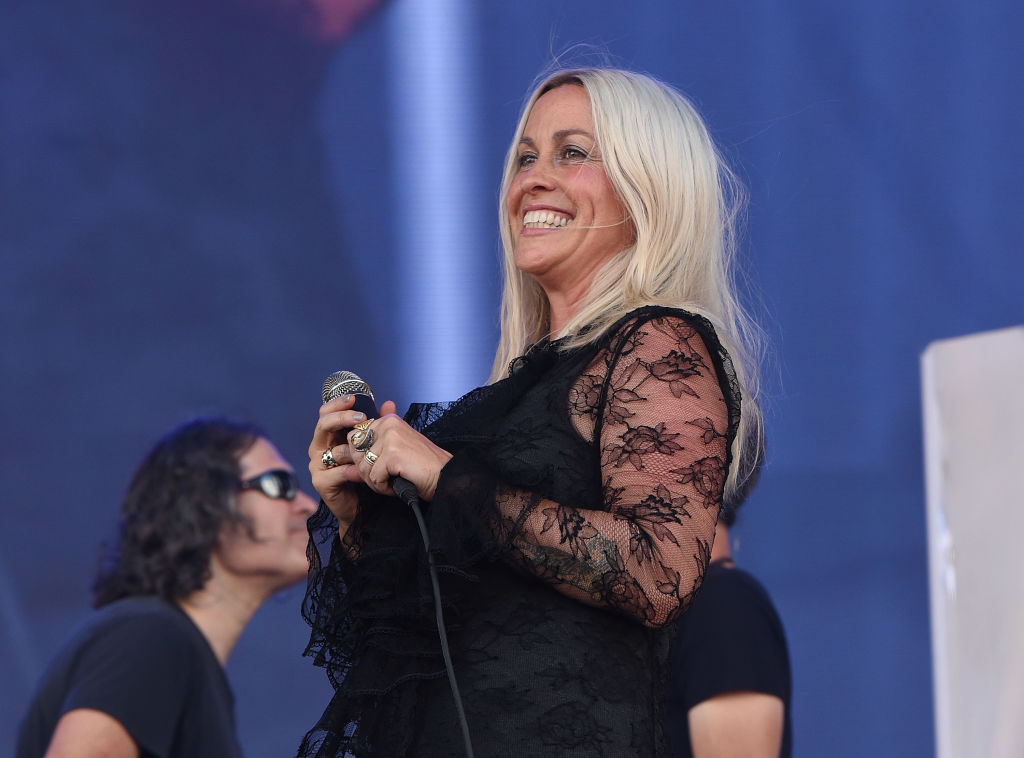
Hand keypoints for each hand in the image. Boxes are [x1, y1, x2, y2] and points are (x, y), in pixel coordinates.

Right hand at [309, 394, 369, 526]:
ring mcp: (317, 465)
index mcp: (329, 436)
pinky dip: (352, 471)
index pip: (326, 413)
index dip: (337, 404)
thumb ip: (378, 424)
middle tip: (361, 418)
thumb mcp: (371, 445)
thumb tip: (389, 404)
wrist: (362, 505)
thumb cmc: (364, 472)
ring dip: (354, 450)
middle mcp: (319, 448)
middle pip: (323, 425)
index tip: (353, 398)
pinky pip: (338, 472)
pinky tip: (362, 472)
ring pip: (333, 449)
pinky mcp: (321, 482)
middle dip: (342, 418)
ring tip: (369, 451)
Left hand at [347, 402, 452, 501]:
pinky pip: (374, 477)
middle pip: (355, 452)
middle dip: (365, 470)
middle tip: (384, 478)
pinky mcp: (393, 454)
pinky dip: (383, 487)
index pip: (354, 438)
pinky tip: (397, 486)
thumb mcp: (400, 445)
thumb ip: (379, 437)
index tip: (380, 466)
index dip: (362, 458)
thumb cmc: (423, 465)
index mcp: (388, 420)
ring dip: (375, 482)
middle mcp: (388, 424)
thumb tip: (355, 436)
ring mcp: (390, 438)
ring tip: (392, 483)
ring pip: (363, 467)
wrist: (445, 477)